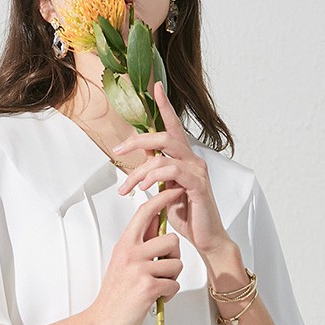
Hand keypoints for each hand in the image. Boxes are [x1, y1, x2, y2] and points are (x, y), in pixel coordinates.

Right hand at [88, 187, 183, 324]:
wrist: (103, 320)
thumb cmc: (115, 293)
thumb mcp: (123, 261)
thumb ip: (140, 243)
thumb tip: (157, 222)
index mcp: (125, 244)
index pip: (145, 212)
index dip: (162, 198)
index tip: (174, 190)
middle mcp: (131, 253)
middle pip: (171, 239)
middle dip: (174, 256)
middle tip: (162, 269)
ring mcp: (139, 269)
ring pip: (176, 263)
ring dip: (172, 278)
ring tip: (156, 286)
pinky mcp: (148, 287)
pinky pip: (174, 284)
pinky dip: (169, 294)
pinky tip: (156, 298)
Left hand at [115, 81, 230, 256]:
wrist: (206, 238)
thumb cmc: (187, 214)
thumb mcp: (165, 189)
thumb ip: (156, 170)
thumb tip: (143, 155)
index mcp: (184, 158)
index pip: (173, 127)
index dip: (166, 106)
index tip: (156, 87)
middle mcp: (193, 159)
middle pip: (164, 136)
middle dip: (137, 141)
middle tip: (118, 151)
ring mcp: (197, 170)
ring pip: (163, 155)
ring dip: (139, 171)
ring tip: (127, 188)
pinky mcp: (198, 184)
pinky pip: (172, 171)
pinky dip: (154, 178)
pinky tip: (144, 189)